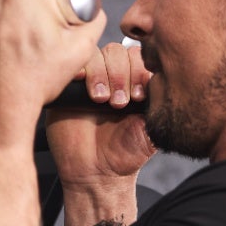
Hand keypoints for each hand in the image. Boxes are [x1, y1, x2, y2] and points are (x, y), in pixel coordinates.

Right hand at [46, 40, 156, 185]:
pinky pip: (73, 65)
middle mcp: (112, 78)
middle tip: (119, 103)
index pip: (139, 57)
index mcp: (134, 83)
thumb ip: (156, 100)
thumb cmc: (126, 153)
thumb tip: (156, 74)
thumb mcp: (150, 126)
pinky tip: (83, 85)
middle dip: (120, 74)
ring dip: (101, 74)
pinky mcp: (68, 88)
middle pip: (117, 51)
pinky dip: (80, 70)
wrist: (97, 174)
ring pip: (97, 55)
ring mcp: (89, 80)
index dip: (139, 71)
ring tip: (102, 101)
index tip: (139, 96)